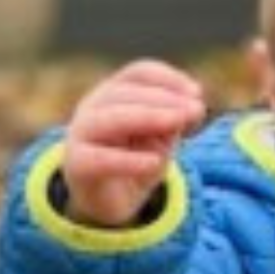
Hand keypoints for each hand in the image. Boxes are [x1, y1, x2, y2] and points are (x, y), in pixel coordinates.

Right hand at [60, 60, 207, 227]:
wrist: (108, 201)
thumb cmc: (137, 160)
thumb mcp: (163, 138)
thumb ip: (175, 121)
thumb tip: (194, 107)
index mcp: (113, 93)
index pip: (138, 73)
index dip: (169, 78)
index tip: (197, 93)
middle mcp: (93, 106)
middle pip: (125, 92)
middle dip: (164, 98)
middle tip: (196, 109)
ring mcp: (81, 134)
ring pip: (110, 117)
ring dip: (148, 116)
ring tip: (177, 123)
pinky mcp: (78, 164)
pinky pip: (100, 159)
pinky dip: (128, 160)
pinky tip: (154, 162)